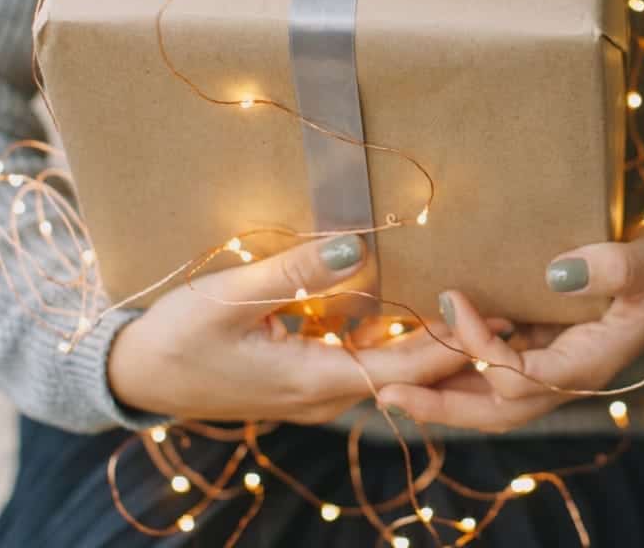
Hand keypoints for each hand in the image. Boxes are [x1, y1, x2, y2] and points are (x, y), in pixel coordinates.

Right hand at [108, 234, 492, 424]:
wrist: (135, 376)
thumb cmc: (177, 337)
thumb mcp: (230, 297)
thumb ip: (296, 272)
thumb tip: (360, 248)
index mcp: (313, 382)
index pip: (404, 372)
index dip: (452, 347)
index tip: (493, 319)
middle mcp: (325, 395)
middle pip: (408, 377)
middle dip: (458, 349)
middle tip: (508, 313)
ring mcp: (316, 390)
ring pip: (390, 372)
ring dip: (432, 346)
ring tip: (478, 308)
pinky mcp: (305, 378)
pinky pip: (365, 363)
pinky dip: (397, 343)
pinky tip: (418, 312)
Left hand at [377, 208, 643, 432]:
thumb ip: (615, 264)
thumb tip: (556, 272)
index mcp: (590, 364)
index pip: (518, 377)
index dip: (479, 347)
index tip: (454, 298)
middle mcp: (568, 374)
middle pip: (496, 409)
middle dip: (440, 406)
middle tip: (385, 394)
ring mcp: (556, 363)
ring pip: (491, 396)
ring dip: (444, 391)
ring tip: (391, 380)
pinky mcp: (547, 345)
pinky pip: (497, 368)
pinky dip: (461, 364)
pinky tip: (429, 343)